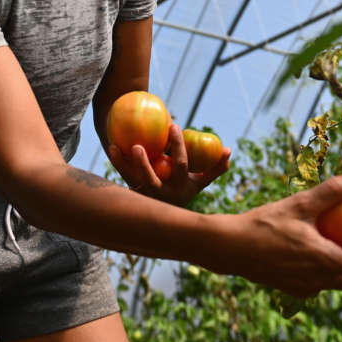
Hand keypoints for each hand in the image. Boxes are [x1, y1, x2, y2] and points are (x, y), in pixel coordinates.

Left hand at [108, 122, 230, 206]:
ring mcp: (146, 195)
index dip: (178, 147)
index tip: (174, 126)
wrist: (166, 215)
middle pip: (152, 177)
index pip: (181, 165)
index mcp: (180, 187)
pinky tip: (114, 146)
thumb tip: (228, 150)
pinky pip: (124, 176)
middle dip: (145, 162)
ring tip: (125, 146)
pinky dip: (118, 162)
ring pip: (134, 180)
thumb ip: (216, 168)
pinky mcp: (134, 193)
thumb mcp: (201, 182)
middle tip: (139, 143)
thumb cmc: (185, 189)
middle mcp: (162, 194)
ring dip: (127, 164)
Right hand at [212, 172, 341, 297]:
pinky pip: (320, 283)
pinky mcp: (292, 288)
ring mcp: (305, 288)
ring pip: (339, 283)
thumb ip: (332, 191)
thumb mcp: (300, 203)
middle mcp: (318, 280)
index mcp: (324, 261)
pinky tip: (319, 247)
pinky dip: (329, 269)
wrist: (230, 248)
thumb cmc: (263, 223)